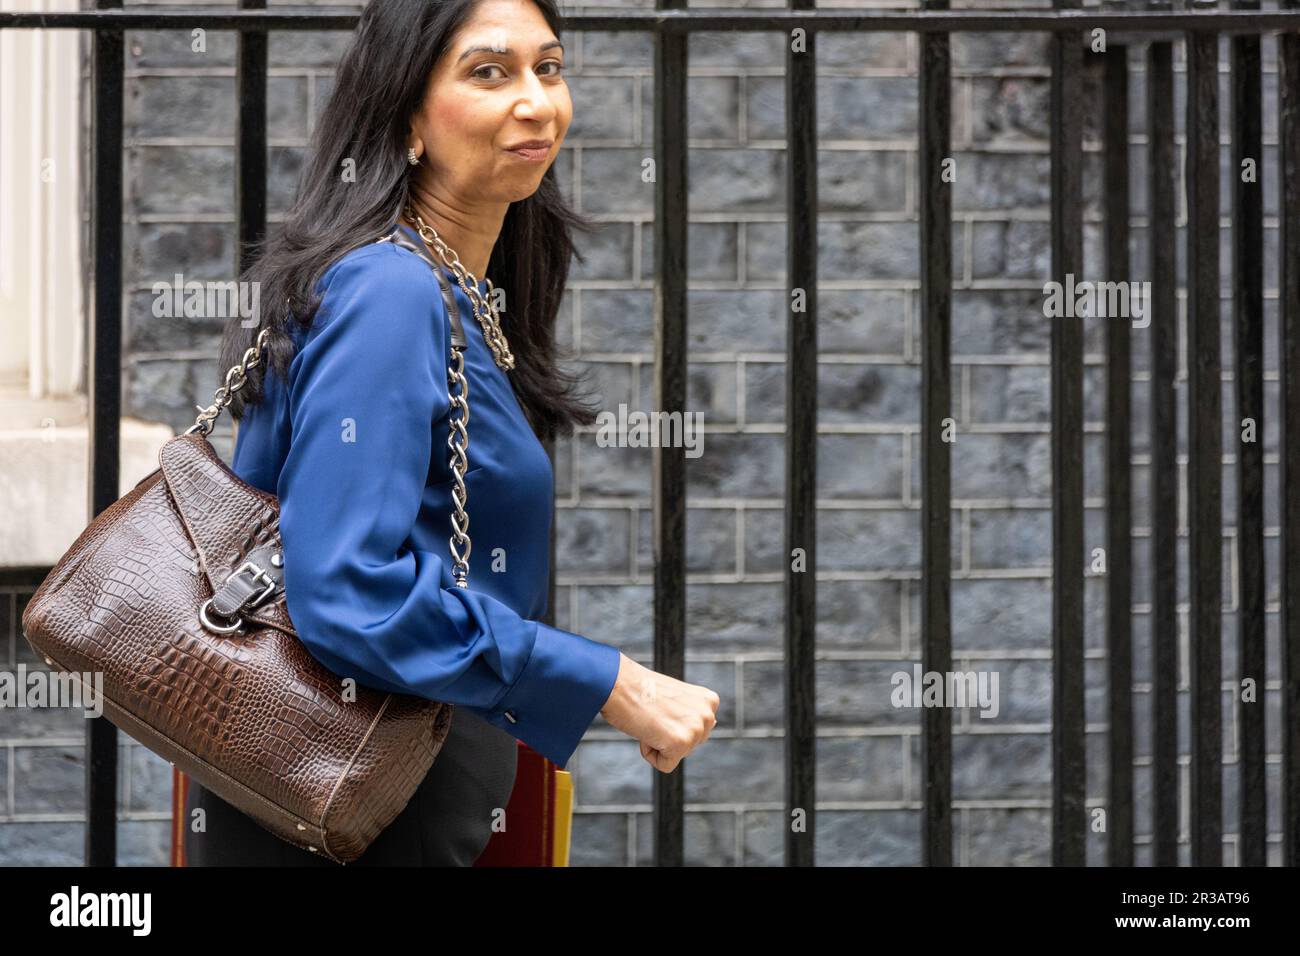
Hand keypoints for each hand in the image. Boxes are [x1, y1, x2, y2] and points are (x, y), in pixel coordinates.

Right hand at [599, 653, 719, 771]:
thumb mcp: (677, 697)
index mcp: (708, 701)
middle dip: (668, 736)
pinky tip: (646, 730)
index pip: (695, 732)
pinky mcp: (681, 743)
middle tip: (653, 715)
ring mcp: (696, 729)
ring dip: (657, 743)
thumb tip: (711, 724)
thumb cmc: (640, 689)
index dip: (672, 724)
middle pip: (688, 746)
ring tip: (649, 720)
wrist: (617, 683)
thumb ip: (695, 712)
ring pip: (676, 756)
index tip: (660, 708)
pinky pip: (664, 765)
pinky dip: (649, 753)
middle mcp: (707, 714)